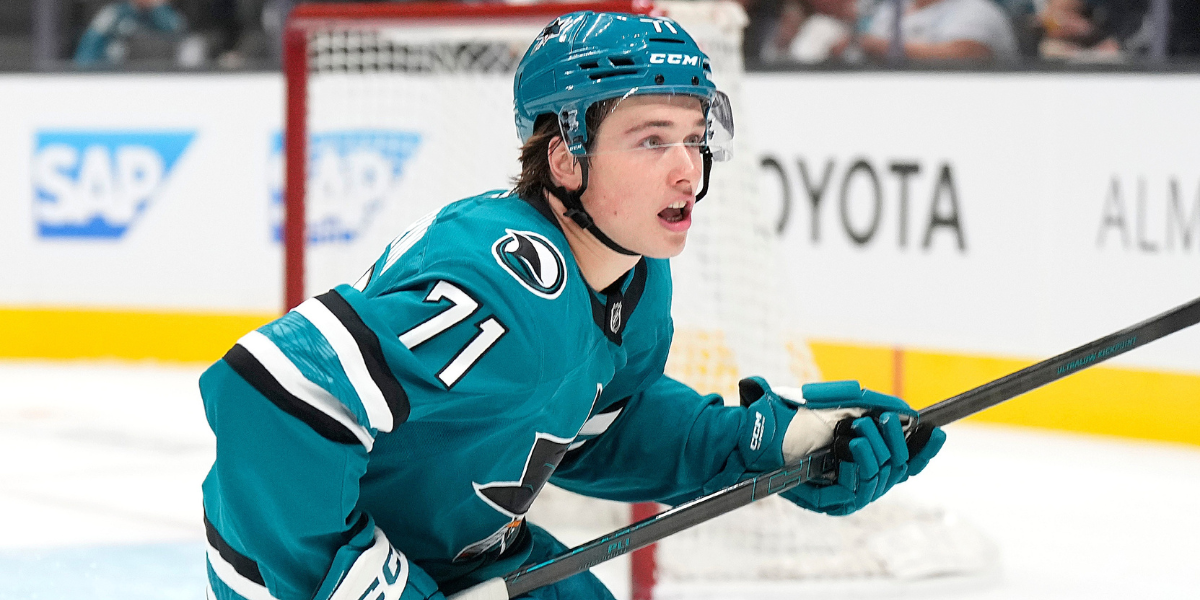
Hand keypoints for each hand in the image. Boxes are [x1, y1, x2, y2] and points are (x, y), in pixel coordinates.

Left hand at [739, 378, 944, 515]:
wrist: (757, 432)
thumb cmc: (793, 417)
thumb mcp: (837, 403)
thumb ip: (869, 406)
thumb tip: (906, 411)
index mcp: (866, 457)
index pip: (907, 461)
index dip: (925, 450)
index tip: (936, 430)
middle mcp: (860, 477)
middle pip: (900, 469)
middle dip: (896, 443)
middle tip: (882, 420)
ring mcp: (846, 493)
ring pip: (882, 479)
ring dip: (877, 451)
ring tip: (861, 430)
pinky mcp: (829, 503)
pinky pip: (857, 490)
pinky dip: (859, 466)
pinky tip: (852, 447)